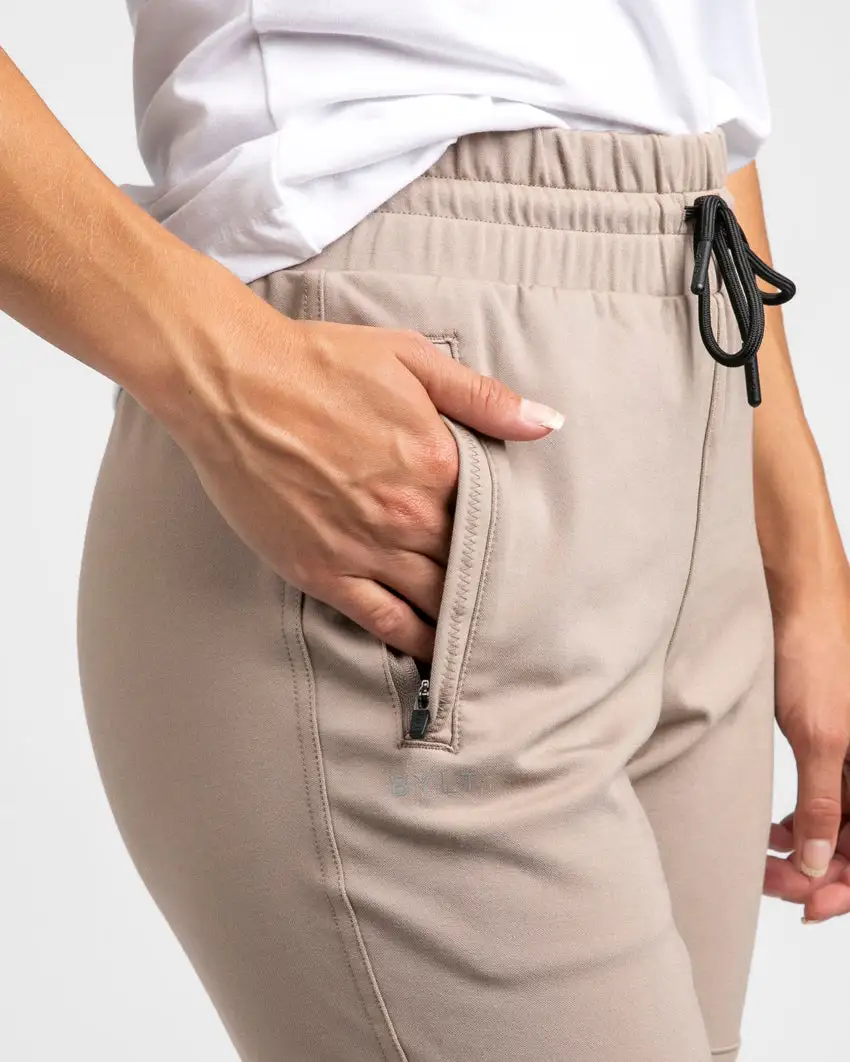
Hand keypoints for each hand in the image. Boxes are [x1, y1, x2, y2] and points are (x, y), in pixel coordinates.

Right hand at [155, 293, 561, 662]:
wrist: (232, 384)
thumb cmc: (319, 363)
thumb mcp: (410, 359)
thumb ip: (482, 398)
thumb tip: (547, 424)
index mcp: (438, 463)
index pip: (496, 516)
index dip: (515, 536)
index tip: (534, 552)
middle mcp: (408, 515)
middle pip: (469, 564)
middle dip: (494, 582)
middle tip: (522, 604)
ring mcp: (365, 548)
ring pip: (434, 600)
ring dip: (462, 618)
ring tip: (488, 635)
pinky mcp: (323, 571)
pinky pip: (383, 620)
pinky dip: (414, 639)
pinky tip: (432, 650)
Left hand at [765, 575, 849, 921]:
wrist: (795, 602)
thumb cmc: (816, 655)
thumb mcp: (820, 735)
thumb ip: (822, 802)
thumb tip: (815, 862)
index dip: (844, 887)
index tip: (806, 904)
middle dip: (818, 873)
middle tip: (774, 883)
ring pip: (837, 827)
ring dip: (806, 851)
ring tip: (767, 860)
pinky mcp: (828, 746)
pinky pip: (823, 800)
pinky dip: (799, 822)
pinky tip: (771, 830)